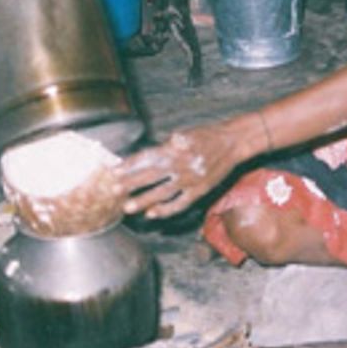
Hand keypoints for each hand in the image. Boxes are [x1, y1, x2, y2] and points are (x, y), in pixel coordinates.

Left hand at [119, 115, 267, 219]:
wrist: (233, 142)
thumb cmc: (207, 136)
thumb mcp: (184, 134)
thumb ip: (165, 145)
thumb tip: (144, 157)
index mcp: (175, 148)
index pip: (147, 157)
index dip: (130, 165)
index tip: (114, 171)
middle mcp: (181, 164)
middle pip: (151, 175)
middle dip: (130, 184)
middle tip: (113, 191)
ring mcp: (191, 180)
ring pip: (162, 193)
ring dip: (144, 200)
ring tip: (128, 207)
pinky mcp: (200, 191)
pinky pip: (180, 203)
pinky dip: (166, 210)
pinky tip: (152, 214)